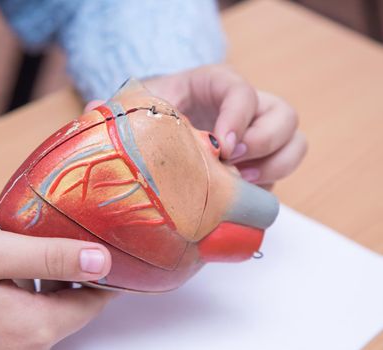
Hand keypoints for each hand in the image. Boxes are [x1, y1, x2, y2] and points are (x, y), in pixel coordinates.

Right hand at [0, 229, 114, 348]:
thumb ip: (53, 255)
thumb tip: (102, 259)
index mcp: (38, 323)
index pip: (95, 301)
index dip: (107, 274)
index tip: (110, 248)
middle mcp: (31, 343)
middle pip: (75, 306)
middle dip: (79, 273)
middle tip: (73, 236)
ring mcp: (14, 346)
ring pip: (53, 309)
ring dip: (54, 280)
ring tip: (42, 246)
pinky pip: (30, 316)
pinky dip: (33, 292)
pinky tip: (18, 269)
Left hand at [144, 65, 306, 186]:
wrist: (151, 133)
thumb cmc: (150, 113)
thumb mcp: (145, 103)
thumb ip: (146, 108)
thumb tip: (130, 120)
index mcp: (216, 85)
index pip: (241, 91)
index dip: (238, 116)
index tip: (222, 145)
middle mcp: (245, 109)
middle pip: (285, 116)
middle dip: (264, 142)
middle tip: (232, 161)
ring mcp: (255, 137)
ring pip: (294, 145)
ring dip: (274, 167)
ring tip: (240, 180)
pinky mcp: (255, 165)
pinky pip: (276, 177)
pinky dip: (262, 189)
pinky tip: (236, 195)